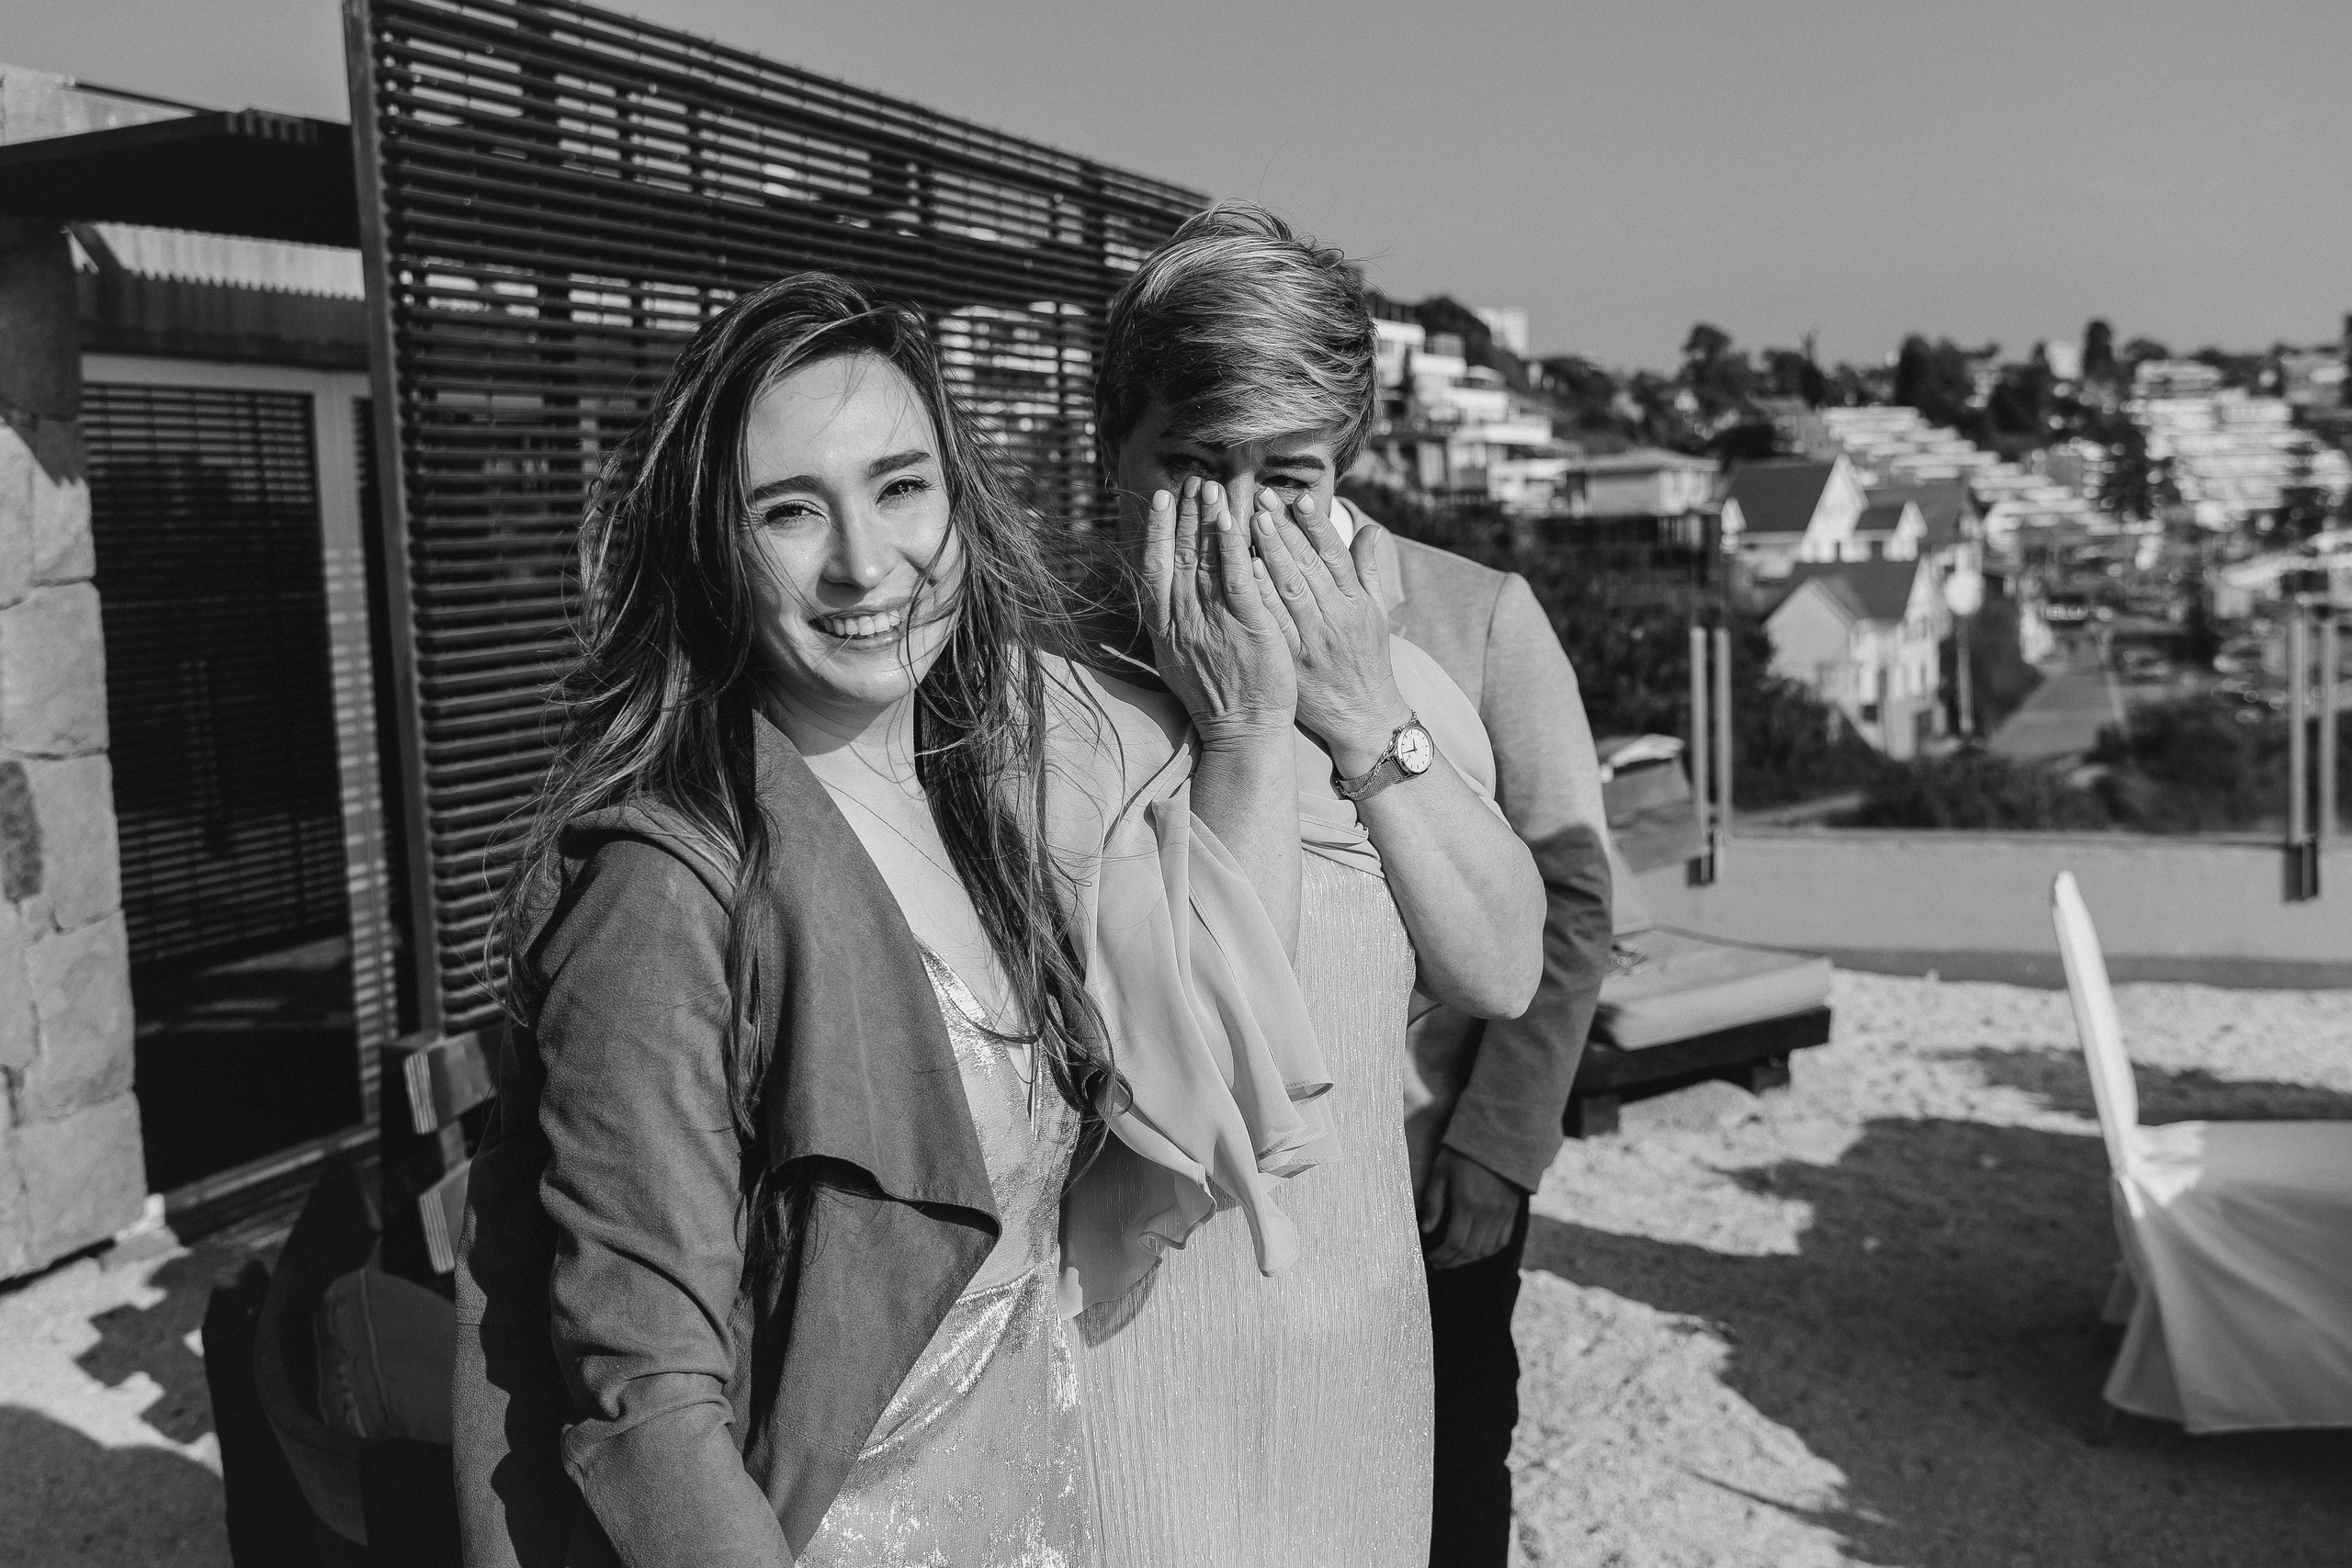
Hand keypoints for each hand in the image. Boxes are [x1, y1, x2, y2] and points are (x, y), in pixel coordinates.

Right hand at [1140, 478, 1295, 745]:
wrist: (1243, 733)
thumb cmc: (1218, 700)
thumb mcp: (1180, 662)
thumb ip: (1173, 626)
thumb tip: (1163, 599)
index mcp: (1166, 628)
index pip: (1156, 567)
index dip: (1158, 530)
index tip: (1163, 499)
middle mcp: (1183, 621)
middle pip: (1180, 555)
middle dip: (1186, 514)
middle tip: (1193, 481)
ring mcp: (1213, 622)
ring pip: (1206, 559)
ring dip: (1207, 519)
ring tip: (1212, 487)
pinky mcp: (1246, 625)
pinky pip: (1237, 576)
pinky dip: (1233, 545)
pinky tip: (1235, 519)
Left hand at [1249, 494, 1411, 776]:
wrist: (1361, 717)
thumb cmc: (1367, 660)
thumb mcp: (1376, 614)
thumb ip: (1367, 569)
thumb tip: (1370, 527)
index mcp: (1355, 602)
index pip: (1334, 555)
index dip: (1316, 525)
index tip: (1298, 499)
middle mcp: (1335, 617)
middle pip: (1307, 566)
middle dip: (1284, 530)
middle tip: (1260, 498)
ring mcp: (1313, 639)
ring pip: (1289, 590)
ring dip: (1268, 554)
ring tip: (1248, 522)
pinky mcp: (1292, 661)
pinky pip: (1273, 624)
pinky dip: (1259, 597)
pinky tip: (1242, 572)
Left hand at [1417, 1147, 1524, 1269]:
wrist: (1498, 1135)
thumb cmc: (1463, 1149)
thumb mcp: (1441, 1170)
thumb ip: (1433, 1201)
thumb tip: (1426, 1229)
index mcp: (1468, 1202)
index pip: (1455, 1242)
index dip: (1443, 1255)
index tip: (1431, 1258)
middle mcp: (1488, 1211)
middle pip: (1471, 1250)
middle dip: (1453, 1261)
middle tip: (1439, 1263)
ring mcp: (1503, 1212)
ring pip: (1487, 1249)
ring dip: (1470, 1259)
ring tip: (1455, 1259)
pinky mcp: (1513, 1210)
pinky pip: (1502, 1240)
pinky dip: (1489, 1250)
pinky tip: (1476, 1250)